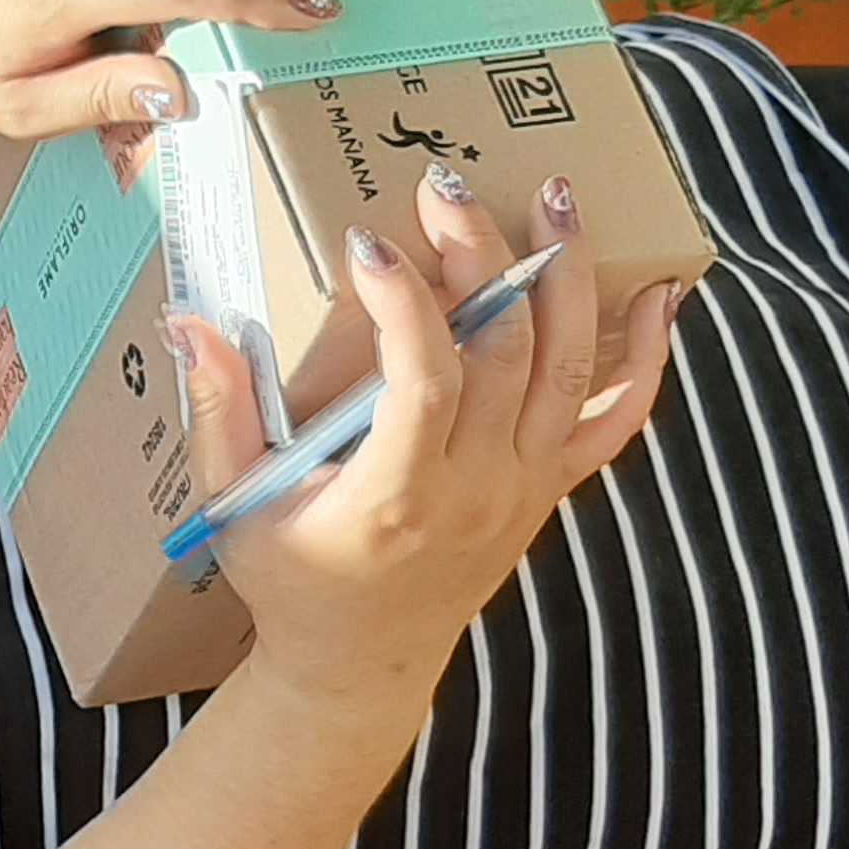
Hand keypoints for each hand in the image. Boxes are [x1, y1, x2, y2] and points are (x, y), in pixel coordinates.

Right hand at [166, 170, 682, 712]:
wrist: (359, 665)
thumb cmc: (292, 581)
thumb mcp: (235, 505)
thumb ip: (218, 411)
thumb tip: (190, 321)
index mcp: (397, 496)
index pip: (424, 382)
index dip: (405, 303)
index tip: (367, 243)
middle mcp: (478, 489)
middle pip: (503, 349)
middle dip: (480, 252)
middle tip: (444, 183)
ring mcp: (525, 487)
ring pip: (569, 364)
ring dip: (567, 273)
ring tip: (554, 195)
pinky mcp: (550, 487)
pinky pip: (617, 420)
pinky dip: (646, 358)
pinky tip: (658, 294)